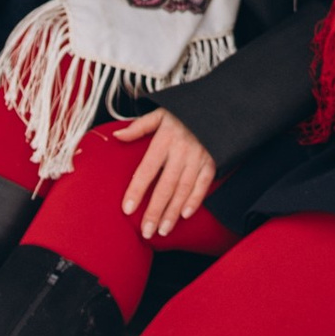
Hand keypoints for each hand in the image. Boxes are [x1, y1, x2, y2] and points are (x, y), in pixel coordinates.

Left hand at [112, 108, 216, 238]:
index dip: (136, 191)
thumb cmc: (184, 112)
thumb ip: (139, 127)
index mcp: (164, 140)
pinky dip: (195, 200)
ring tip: (163, 230)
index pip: (146, 170)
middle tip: (146, 231)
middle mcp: (181, 151)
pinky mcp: (212, 162)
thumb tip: (117, 135)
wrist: (218, 104)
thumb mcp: (160, 113)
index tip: (127, 209)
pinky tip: (185, 215)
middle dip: (155, 211)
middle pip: (165, 186)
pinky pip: (203, 185)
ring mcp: (198, 158)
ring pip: (183, 190)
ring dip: (173, 212)